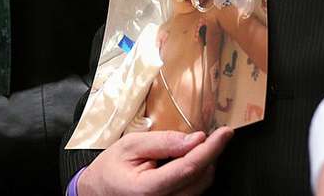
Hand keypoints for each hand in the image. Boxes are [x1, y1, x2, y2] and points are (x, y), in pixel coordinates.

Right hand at [78, 128, 232, 195]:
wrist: (97, 192)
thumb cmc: (111, 168)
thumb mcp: (131, 145)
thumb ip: (164, 141)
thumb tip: (195, 139)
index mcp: (148, 190)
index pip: (189, 168)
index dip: (211, 148)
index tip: (225, 132)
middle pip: (201, 178)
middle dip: (209, 153)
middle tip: (207, 134)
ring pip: (201, 186)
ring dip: (204, 164)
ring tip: (189, 149)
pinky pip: (195, 192)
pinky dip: (196, 174)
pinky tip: (185, 163)